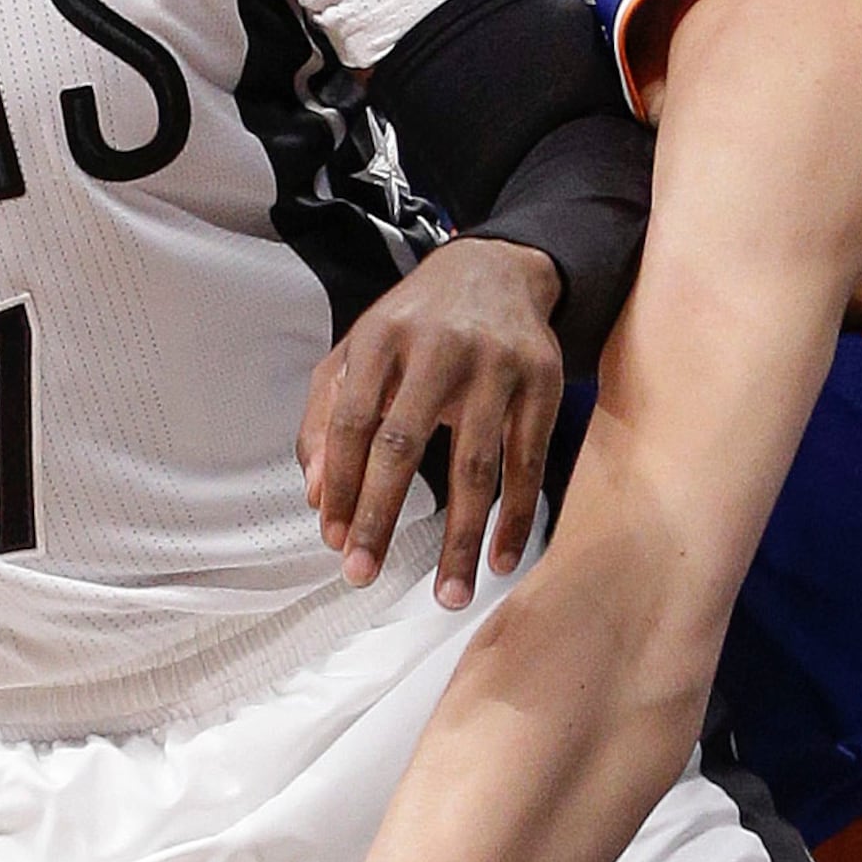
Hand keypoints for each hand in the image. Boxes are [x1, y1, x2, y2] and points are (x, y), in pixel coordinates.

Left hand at [300, 237, 565, 607]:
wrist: (497, 268)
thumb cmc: (417, 323)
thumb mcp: (360, 353)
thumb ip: (326, 418)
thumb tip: (318, 496)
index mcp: (383, 336)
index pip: (353, 421)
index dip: (341, 485)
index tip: (334, 540)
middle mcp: (438, 347)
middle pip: (403, 444)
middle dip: (380, 517)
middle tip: (363, 575)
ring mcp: (496, 364)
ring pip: (475, 464)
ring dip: (460, 537)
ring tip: (449, 593)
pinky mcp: (543, 380)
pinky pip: (529, 461)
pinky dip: (516, 515)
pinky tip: (501, 557)